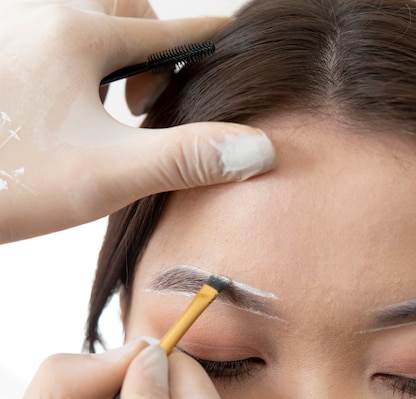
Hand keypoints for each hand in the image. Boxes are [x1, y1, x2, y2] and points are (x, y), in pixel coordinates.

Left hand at [0, 0, 275, 242]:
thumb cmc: (8, 183)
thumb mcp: (106, 176)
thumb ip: (184, 158)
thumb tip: (257, 150)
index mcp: (77, 37)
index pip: (165, 32)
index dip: (206, 37)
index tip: (233, 34)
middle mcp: (41, 20)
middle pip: (118, 8)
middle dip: (146, 44)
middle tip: (144, 100)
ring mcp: (13, 36)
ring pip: (78, 21)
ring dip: (107, 52)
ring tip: (110, 104)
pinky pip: (46, 39)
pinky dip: (72, 62)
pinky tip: (64, 105)